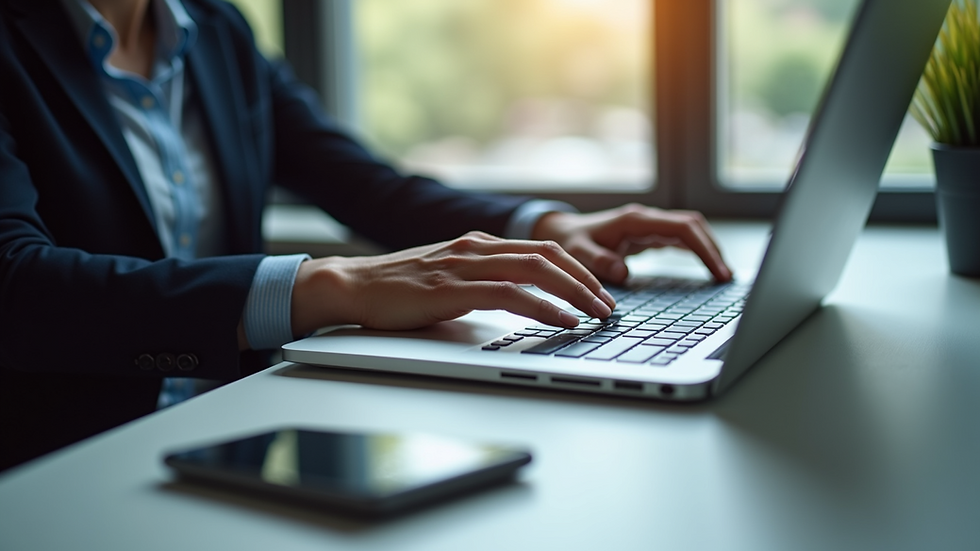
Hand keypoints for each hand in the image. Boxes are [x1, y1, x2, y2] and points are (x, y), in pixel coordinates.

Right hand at [289, 231, 617, 335]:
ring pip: (537, 271)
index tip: (598, 292)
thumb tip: (515, 301)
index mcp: (478, 244)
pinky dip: (544, 307)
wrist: (352, 286)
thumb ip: (480, 283)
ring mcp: (466, 264)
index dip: (577, 269)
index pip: (541, 249)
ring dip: (575, 293)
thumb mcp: (448, 279)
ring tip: (597, 314)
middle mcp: (477, 247)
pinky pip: (511, 294)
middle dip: (586, 280)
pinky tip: (563, 320)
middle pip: (549, 256)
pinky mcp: (454, 288)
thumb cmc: (397, 289)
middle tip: (609, 305)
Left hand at [531, 204, 731, 283]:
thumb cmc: (570, 243)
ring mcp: (649, 225)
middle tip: (726, 276)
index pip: (681, 229)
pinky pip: (681, 239)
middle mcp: (646, 219)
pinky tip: (708, 267)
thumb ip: (597, 262)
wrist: (562, 232)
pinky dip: (696, 251)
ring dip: (708, 249)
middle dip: (712, 249)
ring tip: (722, 275)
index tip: (716, 269)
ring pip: (689, 230)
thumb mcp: (576, 253)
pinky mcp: (650, 234)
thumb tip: (623, 272)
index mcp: (634, 221)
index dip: (703, 248)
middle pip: (692, 226)